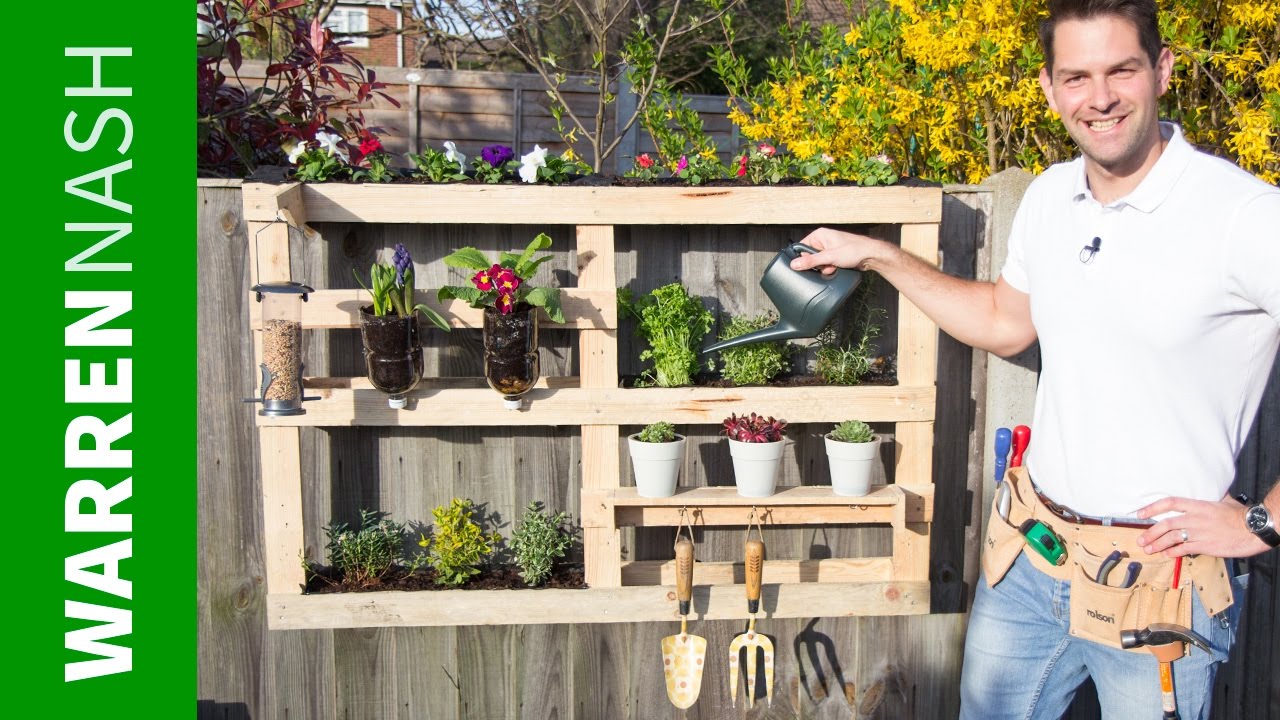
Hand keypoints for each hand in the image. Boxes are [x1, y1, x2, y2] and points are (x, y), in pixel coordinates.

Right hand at [789, 228, 889, 276]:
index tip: (807, 265)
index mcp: (819, 235)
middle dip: (817, 264)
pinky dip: (830, 268)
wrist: (871, 255)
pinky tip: (837, 268)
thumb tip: (794, 264)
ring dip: (824, 267)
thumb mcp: (829, 256)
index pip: (802, 247)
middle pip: (810, 256)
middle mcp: (823, 240)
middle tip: (825, 265)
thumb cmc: (853, 250)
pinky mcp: (835, 256)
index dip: (803, 257)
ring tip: (833, 266)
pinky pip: (826, 264)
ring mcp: (829, 248)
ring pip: (818, 262)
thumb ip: (811, 261)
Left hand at [1135, 495, 1267, 558]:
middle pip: (1166, 524)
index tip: (1140, 514)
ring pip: (1171, 538)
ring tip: (1148, 550)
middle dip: (1150, 532)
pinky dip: (1173, 553)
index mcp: (1198, 505)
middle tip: (1140, 540)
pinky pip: (1184, 549)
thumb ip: (1209, 499)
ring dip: (1157, 545)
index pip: (1170, 503)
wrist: (1254, 530)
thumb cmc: (1240, 515)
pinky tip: (1166, 554)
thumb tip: (1208, 491)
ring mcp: (1199, 533)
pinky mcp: (1205, 546)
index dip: (1152, 508)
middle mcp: (1195, 518)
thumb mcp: (1223, 501)